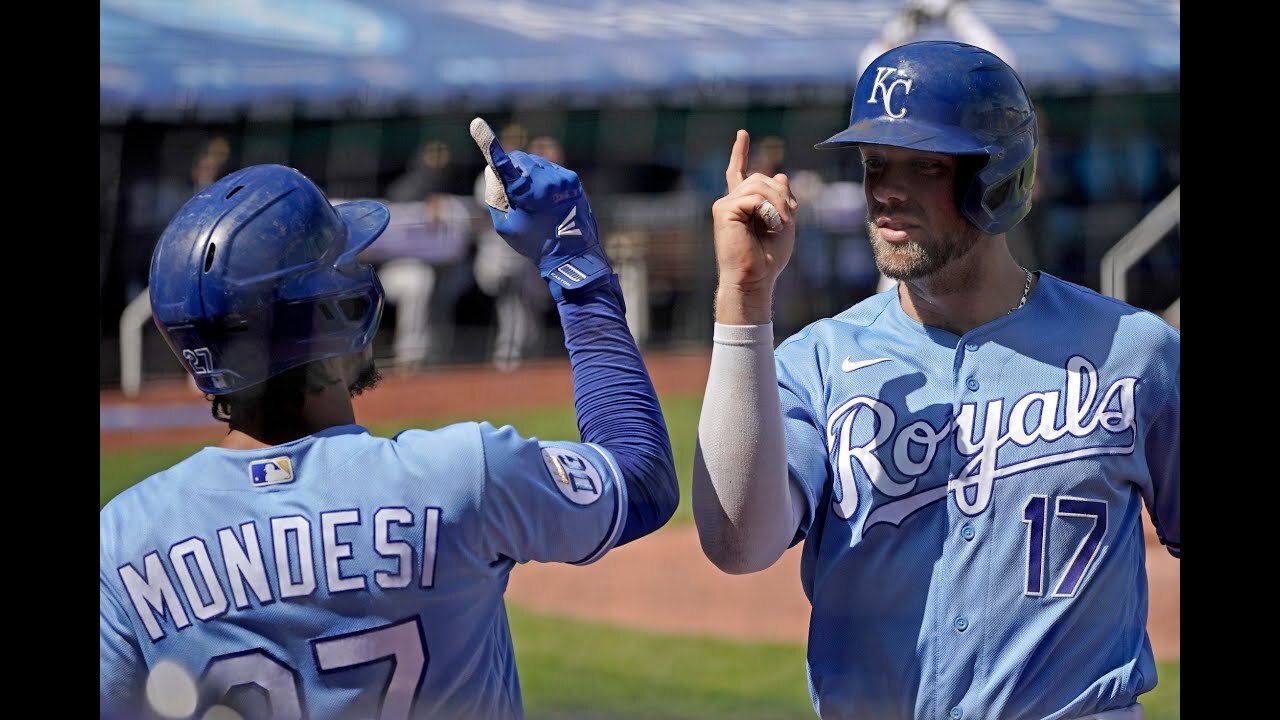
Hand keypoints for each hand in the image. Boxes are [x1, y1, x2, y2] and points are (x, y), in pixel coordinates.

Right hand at [470, 117, 611, 298]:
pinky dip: (544, 179)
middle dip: (512, 169)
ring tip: (535, 201)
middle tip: (513, 192)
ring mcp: (561, 178)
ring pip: (536, 162)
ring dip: (529, 174)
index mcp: (526, 192)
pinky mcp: (573, 180)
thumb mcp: (505, 226)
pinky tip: (548, 200)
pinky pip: (551, 170)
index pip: (503, 163)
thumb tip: (494, 171)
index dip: (487, 142)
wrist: (573, 256)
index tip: (477, 123)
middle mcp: (545, 179)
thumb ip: (495, 196)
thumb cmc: (534, 244)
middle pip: (519, 158)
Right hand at [711, 129, 796, 323]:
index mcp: (743, 205)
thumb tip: (779, 174)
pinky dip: (769, 209)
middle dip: (782, 195)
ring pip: (759, 184)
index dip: (740, 153)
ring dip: (778, 203)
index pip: (740, 173)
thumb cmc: (768, 258)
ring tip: (781, 223)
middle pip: (762, 178)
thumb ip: (781, 198)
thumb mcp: (784, 222)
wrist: (755, 278)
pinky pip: (753, 197)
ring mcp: (725, 205)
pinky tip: (769, 224)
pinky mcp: (723, 210)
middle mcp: (731, 202)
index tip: (742, 133)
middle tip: (790, 217)